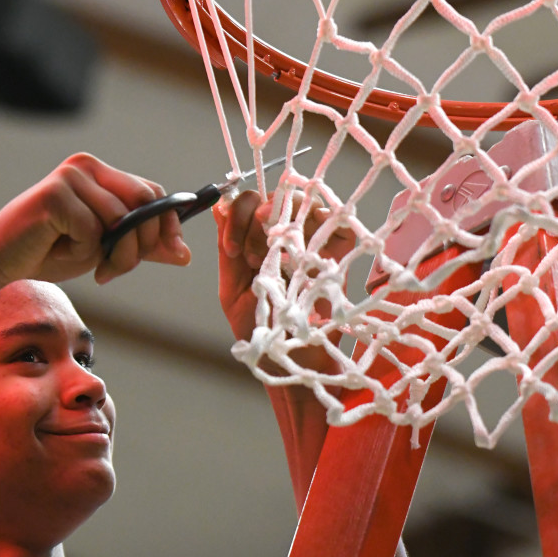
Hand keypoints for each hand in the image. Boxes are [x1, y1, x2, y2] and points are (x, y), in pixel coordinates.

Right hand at [0, 153, 191, 285]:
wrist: (0, 260)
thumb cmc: (52, 251)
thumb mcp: (106, 250)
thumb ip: (142, 246)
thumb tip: (185, 254)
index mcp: (101, 173)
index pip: (153, 191)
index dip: (169, 224)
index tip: (176, 252)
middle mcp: (87, 166)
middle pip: (144, 202)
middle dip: (142, 244)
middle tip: (116, 269)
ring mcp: (70, 176)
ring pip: (121, 220)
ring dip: (111, 254)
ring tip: (85, 262)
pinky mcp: (55, 194)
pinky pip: (91, 231)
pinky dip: (81, 252)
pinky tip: (58, 249)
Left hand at [214, 190, 353, 368]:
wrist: (291, 359)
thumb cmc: (264, 331)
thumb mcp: (234, 289)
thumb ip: (226, 249)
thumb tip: (219, 207)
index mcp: (258, 242)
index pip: (247, 205)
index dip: (236, 217)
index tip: (232, 250)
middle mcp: (285, 237)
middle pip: (273, 197)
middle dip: (254, 221)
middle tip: (253, 257)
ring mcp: (312, 241)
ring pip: (302, 202)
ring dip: (282, 222)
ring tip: (275, 258)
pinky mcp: (338, 251)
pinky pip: (335, 221)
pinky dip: (318, 224)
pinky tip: (301, 251)